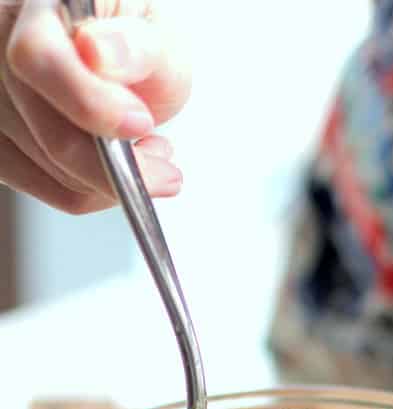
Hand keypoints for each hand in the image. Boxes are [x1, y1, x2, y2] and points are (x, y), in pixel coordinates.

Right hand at [0, 0, 190, 212]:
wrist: (123, 70)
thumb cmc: (135, 48)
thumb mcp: (158, 37)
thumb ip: (137, 45)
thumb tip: (98, 52)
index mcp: (38, 5)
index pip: (37, 58)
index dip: (91, 103)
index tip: (140, 124)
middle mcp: (1, 47)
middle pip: (50, 134)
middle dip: (117, 161)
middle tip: (161, 158)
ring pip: (53, 171)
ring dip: (111, 178)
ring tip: (142, 152)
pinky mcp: (3, 143)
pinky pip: (51, 190)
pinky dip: (94, 191)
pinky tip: (115, 167)